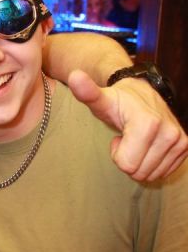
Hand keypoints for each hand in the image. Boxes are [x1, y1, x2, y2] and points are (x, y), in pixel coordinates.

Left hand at [67, 69, 187, 180]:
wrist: (142, 93)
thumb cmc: (117, 102)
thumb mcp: (100, 100)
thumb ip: (87, 92)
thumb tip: (75, 76)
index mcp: (148, 124)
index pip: (127, 165)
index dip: (117, 154)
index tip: (118, 137)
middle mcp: (169, 133)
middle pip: (139, 172)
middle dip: (128, 159)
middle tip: (127, 139)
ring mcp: (180, 140)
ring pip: (152, 175)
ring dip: (140, 162)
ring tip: (137, 140)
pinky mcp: (185, 147)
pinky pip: (164, 172)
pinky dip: (153, 163)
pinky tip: (148, 145)